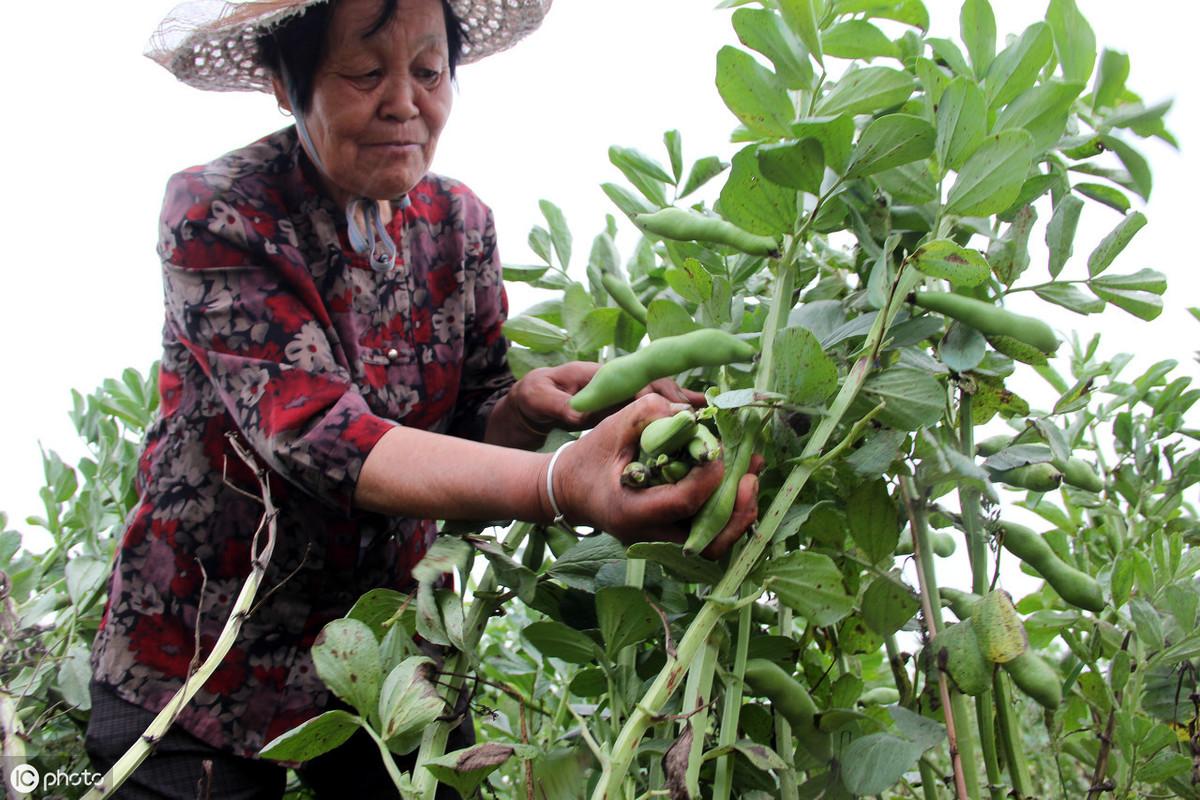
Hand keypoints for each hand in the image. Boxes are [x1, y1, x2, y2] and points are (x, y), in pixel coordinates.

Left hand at [509, 361, 705, 434]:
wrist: (528, 406)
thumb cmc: (532, 397)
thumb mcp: (536, 398)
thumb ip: (555, 403)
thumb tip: (578, 414)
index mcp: (601, 376)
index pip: (636, 380)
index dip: (658, 394)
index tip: (678, 411)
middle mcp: (620, 383)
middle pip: (659, 386)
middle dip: (684, 400)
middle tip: (709, 418)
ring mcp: (626, 397)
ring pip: (664, 399)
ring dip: (690, 408)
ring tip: (719, 418)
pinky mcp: (628, 410)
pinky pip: (658, 411)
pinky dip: (682, 416)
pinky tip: (705, 424)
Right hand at [548, 393, 761, 558]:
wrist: (569, 490)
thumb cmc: (589, 458)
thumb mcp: (612, 428)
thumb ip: (648, 414)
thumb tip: (691, 413)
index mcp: (630, 511)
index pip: (681, 503)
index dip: (708, 478)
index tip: (719, 451)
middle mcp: (648, 535)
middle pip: (706, 541)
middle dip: (736, 511)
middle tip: (751, 476)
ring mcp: (660, 541)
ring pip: (712, 544)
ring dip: (738, 515)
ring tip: (752, 478)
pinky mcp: (669, 536)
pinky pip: (707, 534)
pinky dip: (728, 513)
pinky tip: (739, 483)